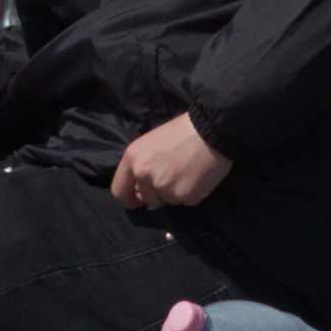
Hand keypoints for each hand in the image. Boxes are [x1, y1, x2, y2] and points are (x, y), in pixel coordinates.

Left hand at [109, 112, 233, 210]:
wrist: (212, 129)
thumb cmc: (183, 131)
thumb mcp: (152, 142)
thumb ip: (143, 164)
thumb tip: (142, 186)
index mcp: (133, 159)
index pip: (119, 192)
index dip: (130, 199)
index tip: (139, 200)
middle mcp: (144, 175)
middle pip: (148, 199)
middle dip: (160, 193)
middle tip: (175, 177)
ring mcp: (164, 187)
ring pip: (168, 201)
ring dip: (177, 192)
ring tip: (189, 173)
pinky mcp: (184, 196)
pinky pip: (186, 201)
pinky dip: (193, 192)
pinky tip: (199, 176)